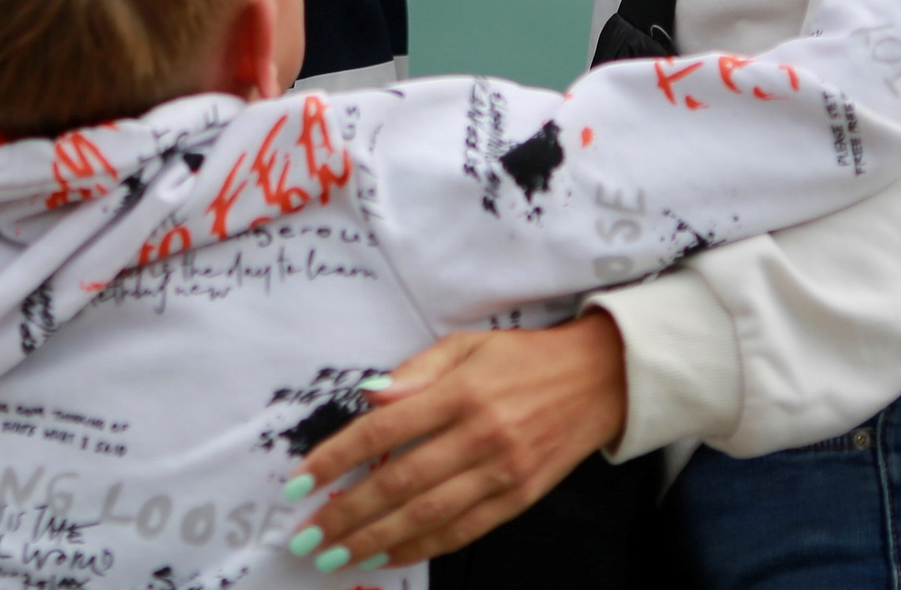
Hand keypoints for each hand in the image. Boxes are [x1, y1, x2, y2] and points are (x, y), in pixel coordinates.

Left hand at [280, 313, 625, 569]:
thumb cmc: (524, 358)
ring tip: (336, 554)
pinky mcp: (519, 499)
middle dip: (347, 514)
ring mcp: (502, 472)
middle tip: (307, 535)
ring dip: (375, 539)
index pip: (383, 430)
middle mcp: (479, 436)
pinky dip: (423, 547)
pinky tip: (389, 555)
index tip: (301, 481)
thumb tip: (368, 395)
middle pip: (400, 483)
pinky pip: (463, 531)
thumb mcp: (468, 344)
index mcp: (461, 392)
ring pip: (428, 516)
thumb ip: (416, 370)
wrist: (599, 380)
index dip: (336, 458)